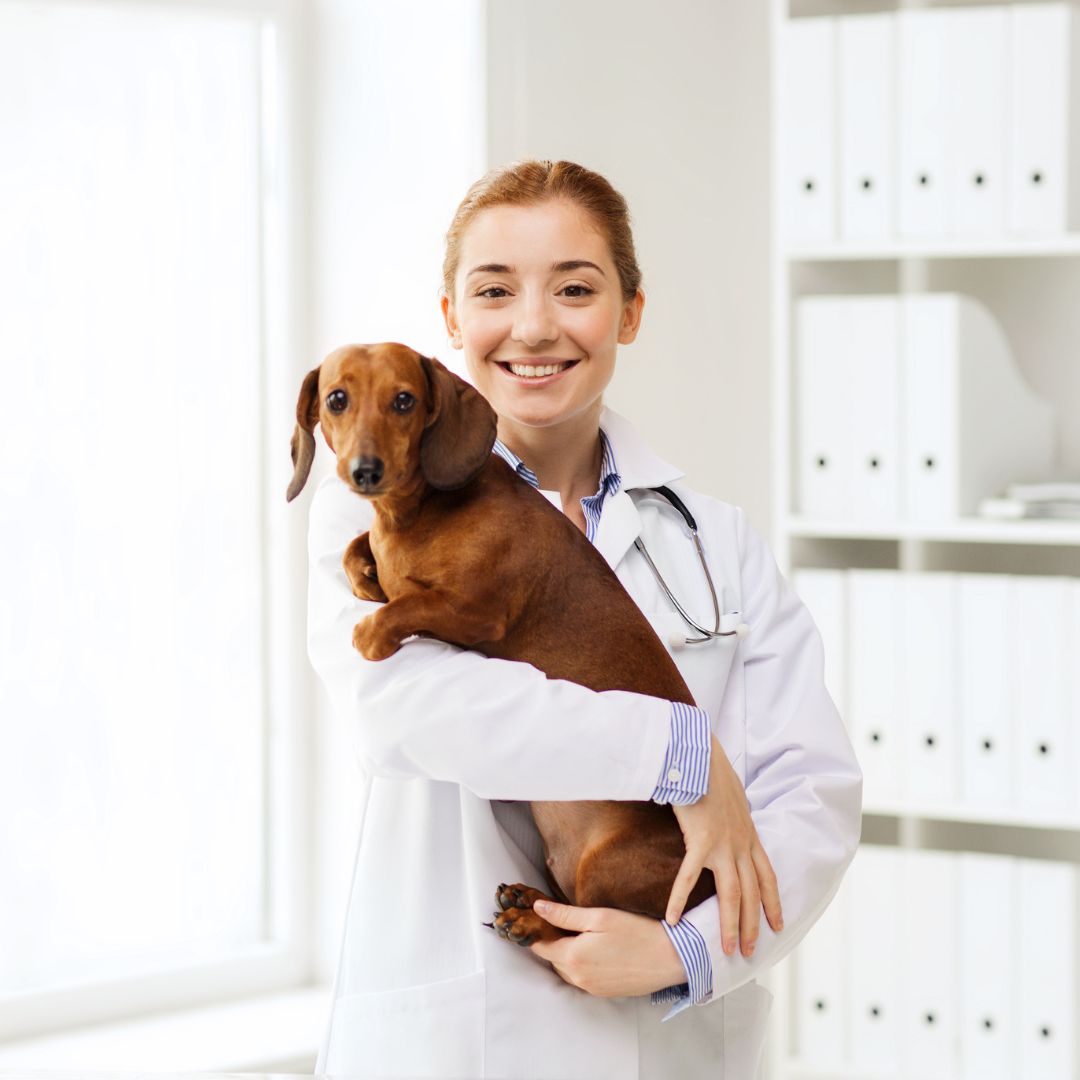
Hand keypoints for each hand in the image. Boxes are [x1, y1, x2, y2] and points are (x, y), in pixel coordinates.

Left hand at [528, 900, 685, 996]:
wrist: (669, 959)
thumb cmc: (635, 932)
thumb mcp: (599, 917)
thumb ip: (565, 915)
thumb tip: (537, 908)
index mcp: (573, 957)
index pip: (540, 946)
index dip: (536, 931)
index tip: (536, 917)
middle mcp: (578, 977)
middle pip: (552, 959)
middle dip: (552, 941)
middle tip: (560, 920)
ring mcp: (591, 988)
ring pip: (566, 969)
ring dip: (565, 954)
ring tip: (578, 934)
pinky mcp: (603, 992)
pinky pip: (581, 978)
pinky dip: (580, 964)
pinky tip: (594, 950)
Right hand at [666, 735, 782, 957]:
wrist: (701, 755)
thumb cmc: (712, 771)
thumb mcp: (733, 797)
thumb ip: (734, 816)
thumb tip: (730, 821)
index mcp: (750, 834)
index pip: (768, 877)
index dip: (774, 903)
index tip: (778, 925)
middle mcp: (741, 844)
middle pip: (752, 893)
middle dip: (754, 925)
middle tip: (750, 952)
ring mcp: (723, 844)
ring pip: (731, 894)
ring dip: (730, 924)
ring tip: (728, 949)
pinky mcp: (700, 841)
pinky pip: (688, 877)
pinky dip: (680, 900)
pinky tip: (673, 919)